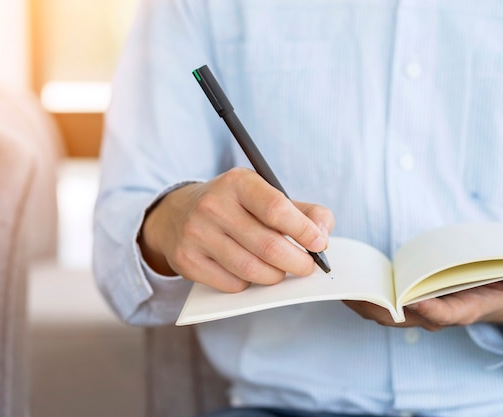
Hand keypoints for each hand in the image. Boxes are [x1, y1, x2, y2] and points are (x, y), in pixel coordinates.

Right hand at [139, 167, 334, 291]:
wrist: (178, 213)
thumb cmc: (235, 206)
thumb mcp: (265, 194)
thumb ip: (303, 211)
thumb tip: (323, 235)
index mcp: (238, 182)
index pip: (277, 209)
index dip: (304, 231)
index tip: (319, 244)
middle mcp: (213, 205)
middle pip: (268, 246)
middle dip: (297, 262)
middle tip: (307, 267)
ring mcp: (196, 234)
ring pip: (251, 270)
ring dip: (275, 276)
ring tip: (280, 270)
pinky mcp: (186, 260)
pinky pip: (232, 284)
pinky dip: (249, 283)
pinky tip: (249, 272)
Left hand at [344, 272, 502, 329]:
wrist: (489, 293)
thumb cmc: (499, 286)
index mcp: (459, 311)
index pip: (441, 314)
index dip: (427, 309)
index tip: (411, 299)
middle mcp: (434, 315)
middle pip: (402, 318)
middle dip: (379, 307)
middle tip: (359, 292)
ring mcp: (417, 312)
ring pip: (385, 315)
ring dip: (364, 303)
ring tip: (344, 286)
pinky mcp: (405, 304)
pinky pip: (380, 306)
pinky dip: (364, 297)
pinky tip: (349, 283)